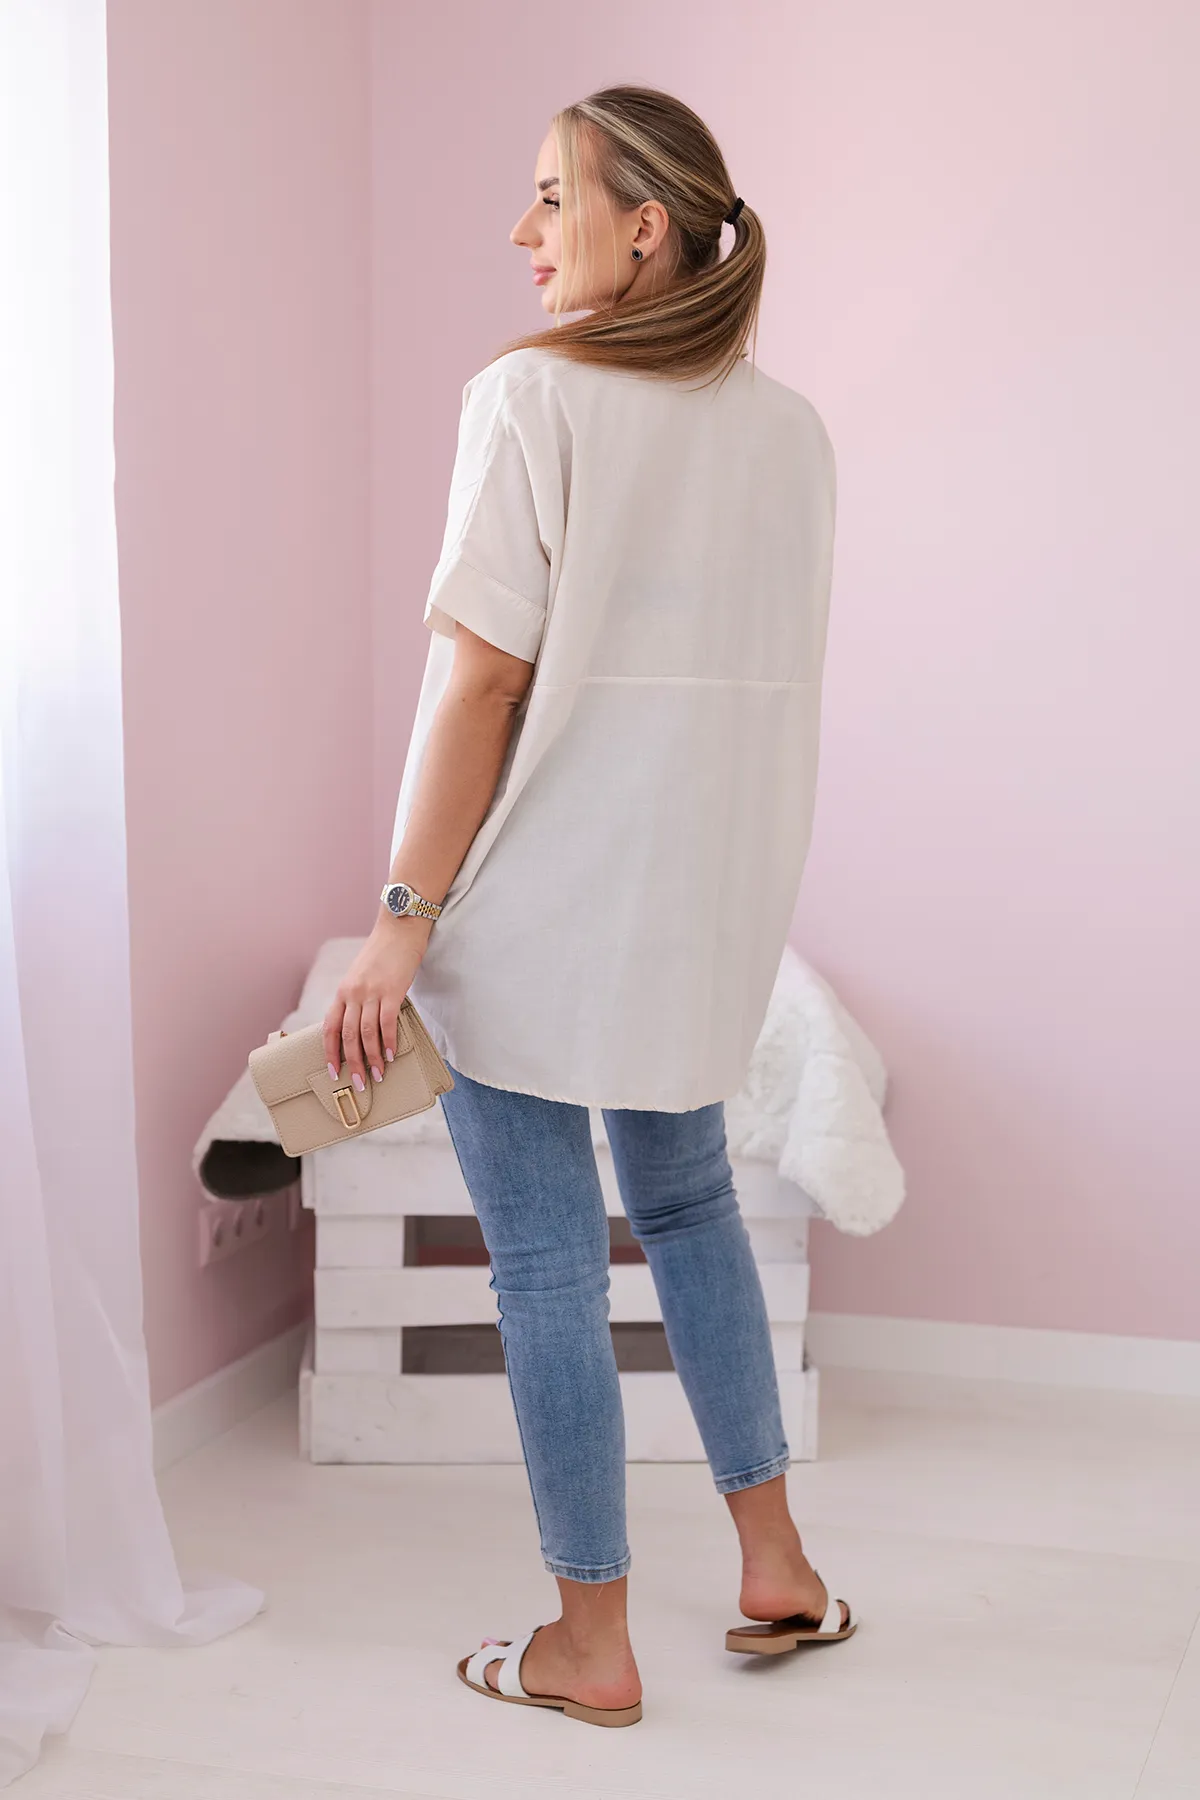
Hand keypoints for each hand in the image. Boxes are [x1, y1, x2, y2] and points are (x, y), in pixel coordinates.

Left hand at [322, 918, 430, 1092]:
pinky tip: (390, 1055)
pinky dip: (388, 1042)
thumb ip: (358, 999)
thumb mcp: (361, 976)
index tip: (333, 1072)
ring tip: (378, 1075)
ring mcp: (371, 992)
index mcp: (343, 991)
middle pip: (347, 1036)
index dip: (329, 1053)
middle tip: (358, 1084)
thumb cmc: (383, 954)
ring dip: (372, 1058)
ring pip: (366, 1033)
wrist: (399, 929)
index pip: (329, 1028)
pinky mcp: (392, 991)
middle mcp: (352, 993)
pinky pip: (387, 1023)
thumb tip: (361, 1027)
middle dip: (352, 1063)